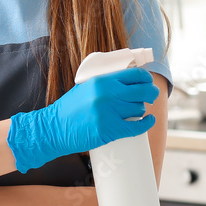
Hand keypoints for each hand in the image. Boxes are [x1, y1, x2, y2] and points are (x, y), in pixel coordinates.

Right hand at [7, 67, 158, 173]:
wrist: (54, 128)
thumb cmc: (69, 109)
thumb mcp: (85, 87)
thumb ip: (104, 83)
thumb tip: (127, 80)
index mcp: (101, 80)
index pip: (134, 75)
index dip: (146, 78)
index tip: (148, 82)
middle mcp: (107, 94)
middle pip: (142, 91)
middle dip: (151, 93)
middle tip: (152, 95)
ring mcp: (109, 112)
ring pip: (139, 108)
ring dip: (141, 110)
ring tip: (135, 111)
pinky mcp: (110, 130)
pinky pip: (137, 126)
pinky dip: (146, 124)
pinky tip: (149, 120)